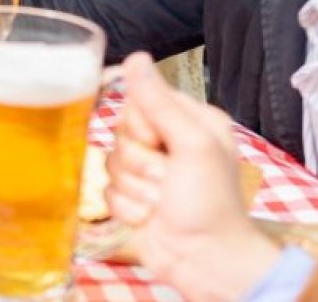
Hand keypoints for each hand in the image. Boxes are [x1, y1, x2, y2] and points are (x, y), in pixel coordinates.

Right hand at [106, 52, 282, 301]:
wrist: (205, 260)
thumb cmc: (209, 203)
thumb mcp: (192, 145)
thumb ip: (159, 101)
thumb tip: (135, 57)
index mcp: (189, 120)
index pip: (140, 100)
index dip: (142, 125)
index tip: (161, 144)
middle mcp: (169, 141)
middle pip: (121, 132)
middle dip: (140, 162)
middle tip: (166, 180)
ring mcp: (149, 171)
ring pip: (112, 162)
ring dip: (135, 189)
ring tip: (162, 203)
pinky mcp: (133, 197)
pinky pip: (107, 190)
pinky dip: (128, 207)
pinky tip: (150, 217)